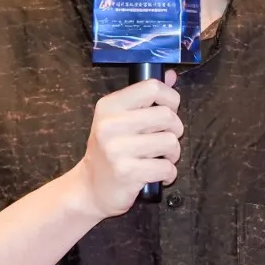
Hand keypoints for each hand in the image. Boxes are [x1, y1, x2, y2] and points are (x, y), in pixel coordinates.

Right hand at [70, 71, 182, 219]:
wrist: (90, 188)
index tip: (167, 112)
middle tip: (163, 140)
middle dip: (174, 130)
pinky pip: (166, 168)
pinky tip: (157, 175)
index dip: (170, 99)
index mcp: (109, 106)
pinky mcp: (127, 173)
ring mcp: (117, 149)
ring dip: (172, 154)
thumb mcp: (120, 119)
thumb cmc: (110, 151)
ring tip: (160, 158)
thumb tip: (170, 75)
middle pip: (167, 116)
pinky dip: (168, 174)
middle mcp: (111, 124)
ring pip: (170, 142)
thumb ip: (145, 97)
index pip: (152, 88)